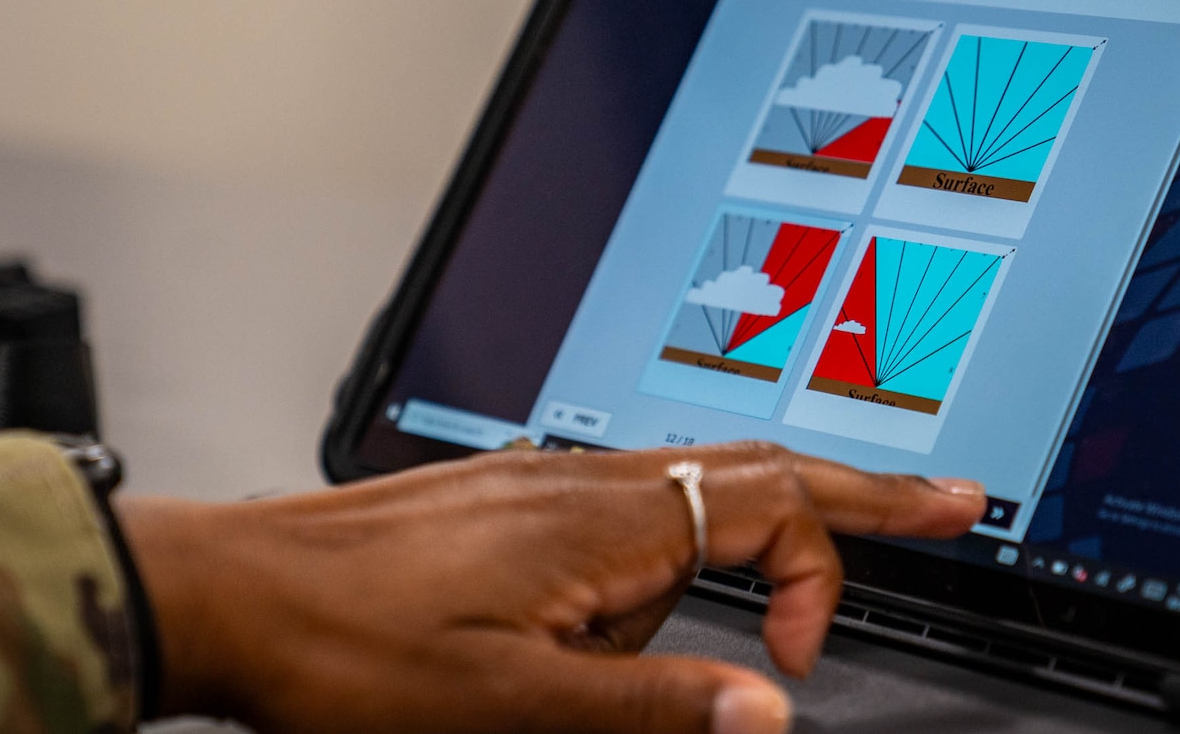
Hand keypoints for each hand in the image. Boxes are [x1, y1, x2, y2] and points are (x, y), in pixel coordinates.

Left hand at [118, 442, 985, 733]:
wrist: (231, 594)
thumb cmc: (347, 649)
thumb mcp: (513, 707)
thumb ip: (653, 705)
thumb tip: (771, 711)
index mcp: (605, 516)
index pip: (775, 511)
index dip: (821, 582)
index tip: (796, 668)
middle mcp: (585, 478)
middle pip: (757, 470)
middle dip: (858, 495)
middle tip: (947, 502)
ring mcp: (544, 480)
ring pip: (685, 501)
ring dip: (715, 569)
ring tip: (616, 667)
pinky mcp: (508, 499)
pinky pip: (620, 515)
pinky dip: (652, 561)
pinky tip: (585, 629)